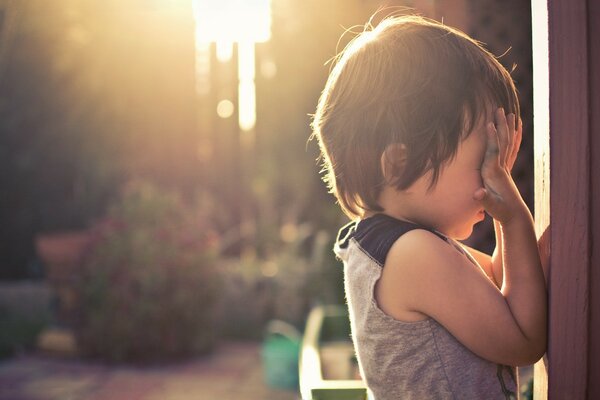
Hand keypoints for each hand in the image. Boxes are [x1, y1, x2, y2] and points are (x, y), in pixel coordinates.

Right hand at [473, 108, 527, 224]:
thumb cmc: (501, 212)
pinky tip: (517, 129)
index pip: (493, 152)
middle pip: (502, 142)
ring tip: (510, 113)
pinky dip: (514, 138)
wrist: (514, 217)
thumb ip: (485, 199)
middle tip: (500, 109)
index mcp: (494, 174)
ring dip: (509, 128)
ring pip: (508, 143)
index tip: (489, 123)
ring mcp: (506, 168)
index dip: (492, 138)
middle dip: (501, 125)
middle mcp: (502, 168)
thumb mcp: (491, 207)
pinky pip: (511, 150)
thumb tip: (477, 193)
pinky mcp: (507, 170)